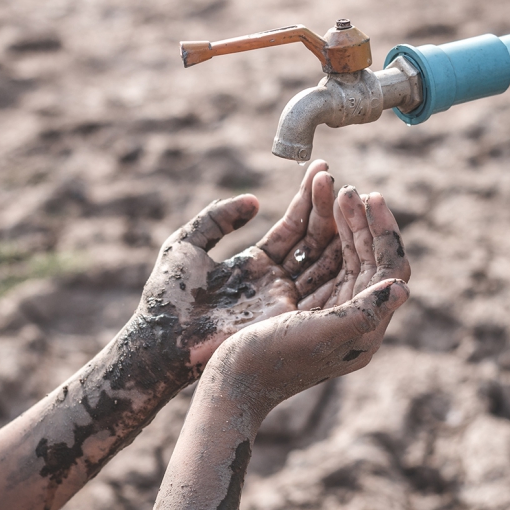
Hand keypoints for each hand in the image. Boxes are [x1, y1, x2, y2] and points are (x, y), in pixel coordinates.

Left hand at [136, 160, 342, 376]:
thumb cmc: (167, 295)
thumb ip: (217, 218)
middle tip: (333, 176)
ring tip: (347, 193)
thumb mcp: (187, 244)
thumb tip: (254, 201)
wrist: (161, 339)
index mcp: (256, 264)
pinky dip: (337, 257)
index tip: (321, 169)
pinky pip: (321, 283)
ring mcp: (285, 299)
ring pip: (322, 258)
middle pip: (312, 240)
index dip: (306, 199)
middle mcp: (276, 281)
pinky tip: (348, 229)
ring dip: (335, 227)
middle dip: (325, 208)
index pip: (292, 227)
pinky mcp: (287, 316)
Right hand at [206, 188, 411, 412]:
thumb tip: (404, 287)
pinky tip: (312, 209)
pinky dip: (317, 233)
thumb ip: (364, 313)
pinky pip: (319, 260)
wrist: (230, 387)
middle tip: (347, 188)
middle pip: (368, 258)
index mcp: (364, 328)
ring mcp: (326, 309)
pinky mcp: (301, 304)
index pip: (389, 270)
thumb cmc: (270, 363)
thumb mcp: (319, 336)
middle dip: (360, 220)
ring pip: (343, 254)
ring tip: (331, 186)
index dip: (384, 232)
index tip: (370, 196)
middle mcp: (350, 317)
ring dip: (339, 220)